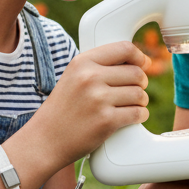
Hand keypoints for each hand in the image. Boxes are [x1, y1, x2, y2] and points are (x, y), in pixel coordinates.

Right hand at [27, 41, 150, 168]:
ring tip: (131, 105)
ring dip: (141, 101)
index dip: (139, 57)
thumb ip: (98, 67)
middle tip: (134, 91)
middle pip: (136, 73)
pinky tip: (134, 116)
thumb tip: (136, 62)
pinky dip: (140, 115)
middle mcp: (90, 77)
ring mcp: (98, 99)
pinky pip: (138, 113)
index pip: (124, 49)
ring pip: (140, 94)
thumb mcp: (73, 78)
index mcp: (82, 62)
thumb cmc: (63, 109)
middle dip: (141, 83)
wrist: (45, 140)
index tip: (143, 64)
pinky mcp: (106, 121)